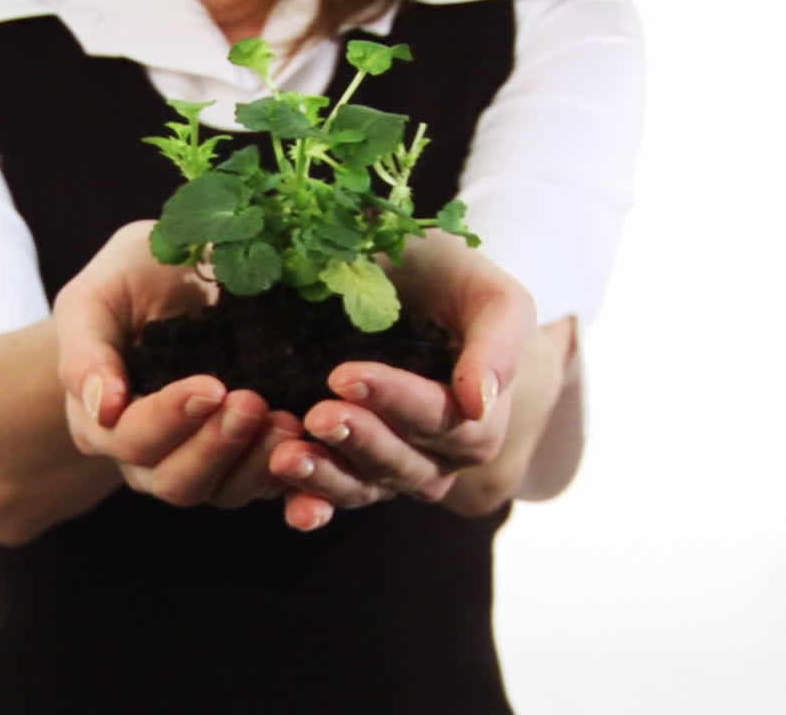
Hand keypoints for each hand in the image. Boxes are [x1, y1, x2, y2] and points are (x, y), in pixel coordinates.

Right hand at [53, 221, 302, 507]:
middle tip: (253, 403)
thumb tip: (103, 407)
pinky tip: (308, 437)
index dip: (170, 419)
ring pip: (221, 491)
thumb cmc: (130, 280)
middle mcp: (146, 455)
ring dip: (256, 463)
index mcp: (102, 421)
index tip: (212, 386)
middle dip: (216, 446)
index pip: (132, 439)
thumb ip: (86, 350)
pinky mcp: (242, 459)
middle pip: (175, 480)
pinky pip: (263, 485)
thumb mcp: (96, 298)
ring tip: (288, 422)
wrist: (178, 277)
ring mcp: (197, 462)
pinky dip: (285, 467)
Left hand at [268, 232, 564, 521]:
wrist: (409, 281)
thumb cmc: (452, 281)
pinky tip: (289, 505)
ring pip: (364, 488)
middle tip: (317, 416)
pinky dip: (309, 502)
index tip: (344, 375)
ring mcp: (391, 469)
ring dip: (326, 478)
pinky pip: (331, 496)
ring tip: (286, 458)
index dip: (396, 401)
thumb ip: (499, 343)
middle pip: (402, 463)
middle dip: (359, 440)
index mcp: (479, 421)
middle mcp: (438, 457)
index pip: (441, 420)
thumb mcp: (491, 297)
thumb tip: (479, 401)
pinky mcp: (348, 469)